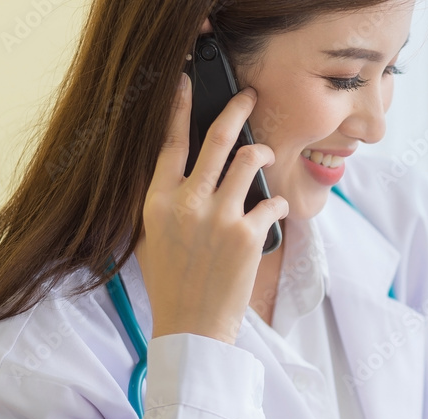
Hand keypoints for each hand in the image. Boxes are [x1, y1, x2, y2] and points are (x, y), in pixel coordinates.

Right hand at [137, 57, 286, 344]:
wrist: (192, 325)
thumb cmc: (172, 283)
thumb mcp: (152, 238)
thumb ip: (166, 202)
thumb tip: (187, 173)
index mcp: (157, 201)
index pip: (170, 143)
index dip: (181, 109)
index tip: (190, 84)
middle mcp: (187, 202)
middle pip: (216, 139)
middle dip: (237, 109)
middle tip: (250, 96)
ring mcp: (219, 216)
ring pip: (248, 161)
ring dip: (262, 153)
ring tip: (266, 154)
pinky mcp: (247, 234)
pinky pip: (271, 202)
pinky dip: (276, 203)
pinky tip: (274, 208)